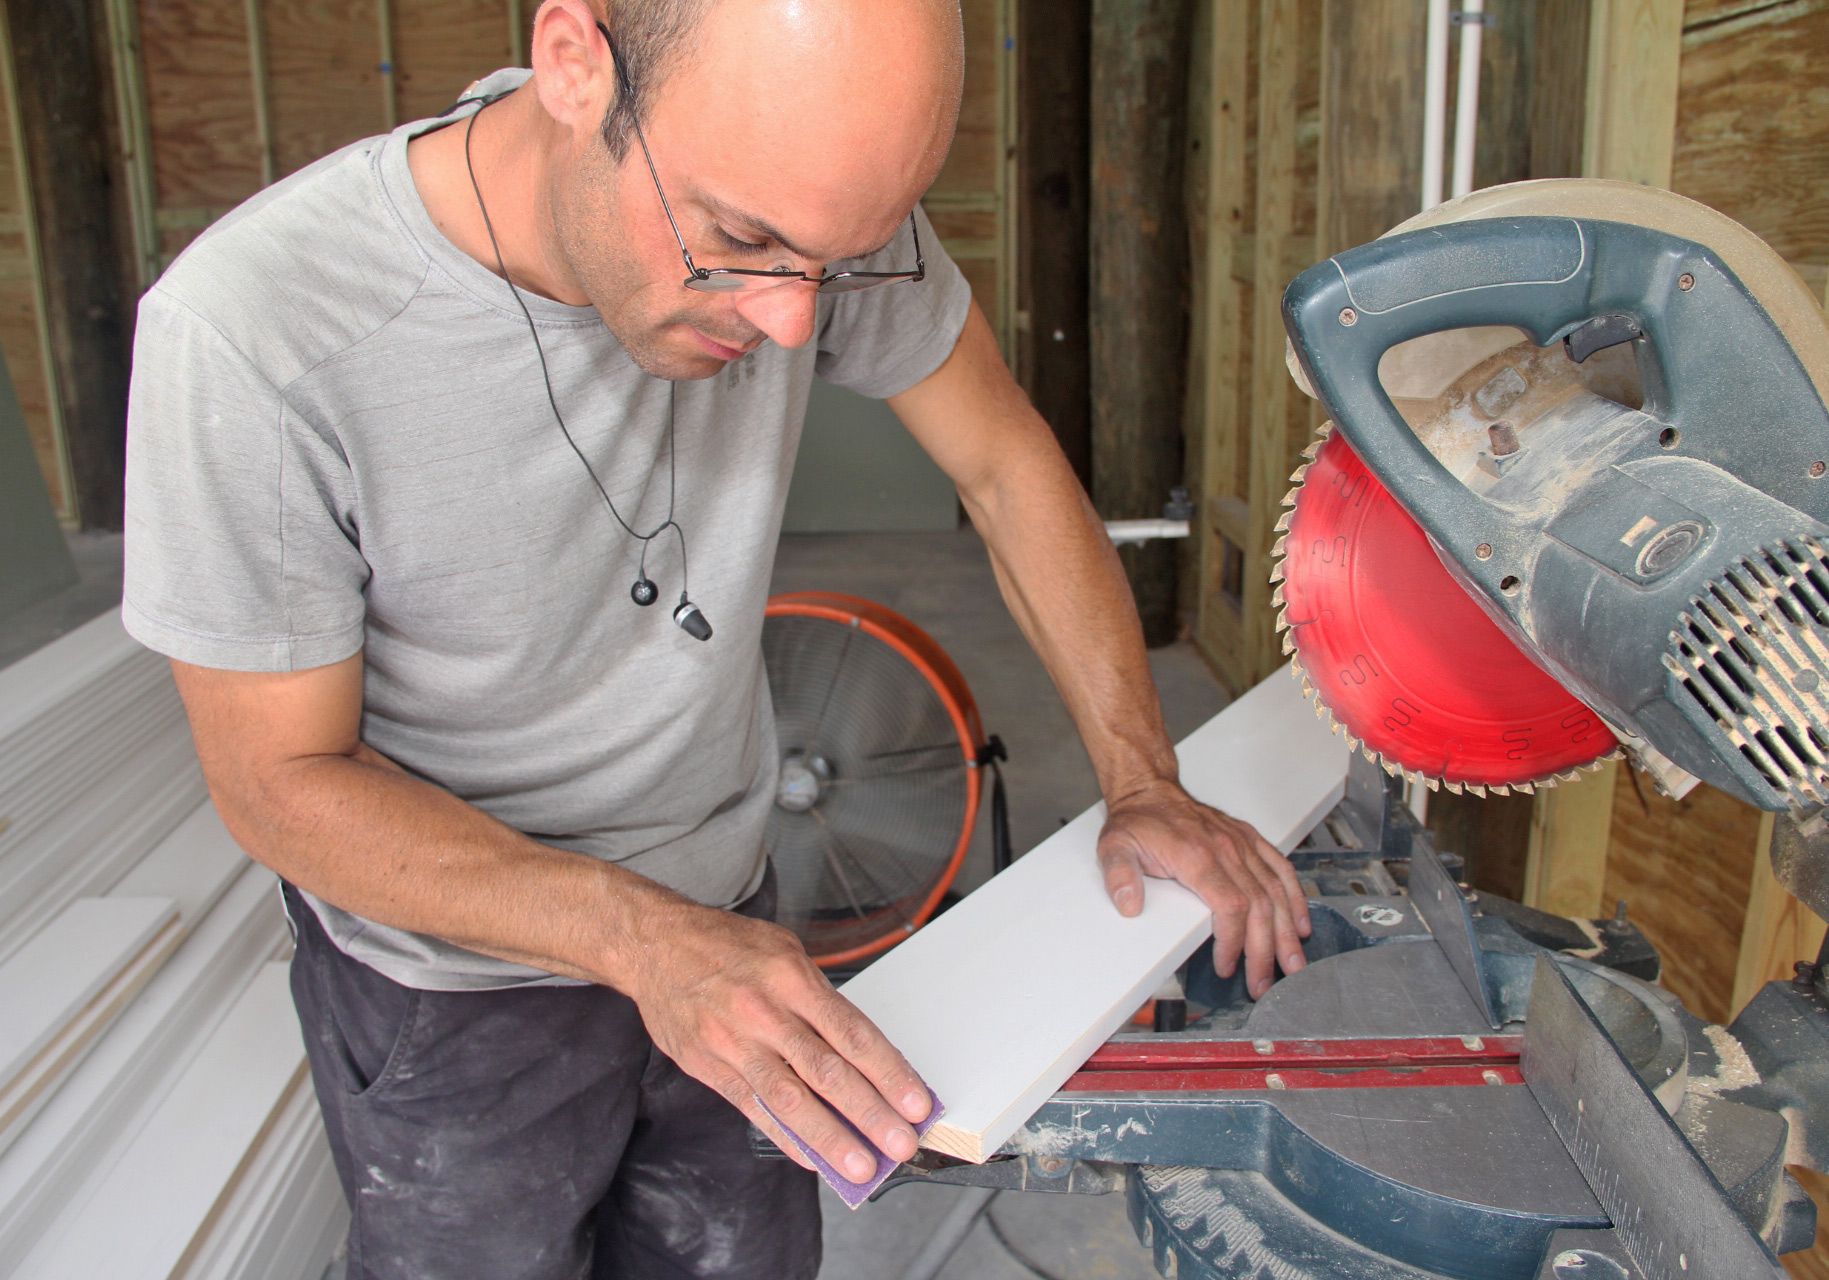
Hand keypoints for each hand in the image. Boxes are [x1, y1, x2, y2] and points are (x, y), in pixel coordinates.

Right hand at [623, 900, 932, 1180]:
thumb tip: (861, 1053)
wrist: (657, 945)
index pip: (851, 1033)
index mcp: (791, 978)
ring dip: (830, 1136)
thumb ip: (819, 999)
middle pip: (827, 1070)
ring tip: (861, 1165)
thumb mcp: (783, 951)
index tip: (916, 1101)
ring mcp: (734, 1043)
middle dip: (870, 1111)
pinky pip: (753, 1109)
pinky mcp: (710, 1067)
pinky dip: (785, 1137)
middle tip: (901, 1142)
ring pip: (790, 1098)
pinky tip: (811, 1159)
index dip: (888, 1071)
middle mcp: (765, 1012)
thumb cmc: (728, 945)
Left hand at [1097, 780, 1311, 998]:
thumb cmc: (1138, 822)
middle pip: (1259, 907)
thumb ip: (1120, 876)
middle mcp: (1227, 850)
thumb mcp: (1115, 847)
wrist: (1150, 789)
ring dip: (1287, 931)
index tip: (1226, 966)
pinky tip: (1300, 922)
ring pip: (1275, 892)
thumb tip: (1129, 904)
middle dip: (1265, 950)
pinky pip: (1281, 868)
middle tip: (1263, 983)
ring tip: (1293, 964)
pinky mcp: (1249, 839)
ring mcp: (1242, 844)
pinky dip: (1294, 897)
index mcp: (1198, 856)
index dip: (1233, 942)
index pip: (1230, 906)